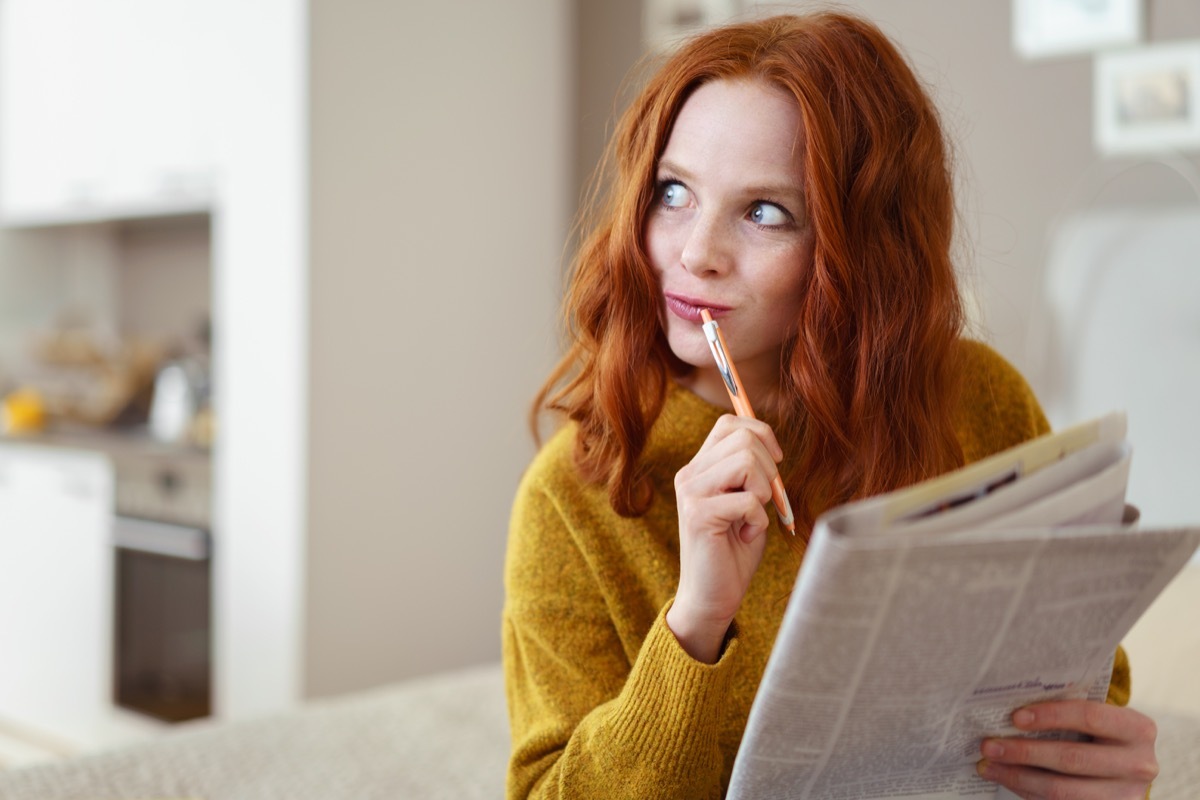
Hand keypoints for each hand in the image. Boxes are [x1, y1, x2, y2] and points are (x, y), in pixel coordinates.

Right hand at [666, 414, 782, 662]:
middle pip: (744, 437)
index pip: (730, 424)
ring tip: (752, 518)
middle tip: (764, 502)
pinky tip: (746, 537)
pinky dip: (758, 520)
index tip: (775, 462)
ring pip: (746, 460)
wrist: (712, 597)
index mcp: (699, 467)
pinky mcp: (698, 515)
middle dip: (770, 468)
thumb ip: (752, 472)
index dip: (761, 434)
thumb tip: (772, 444)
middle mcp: (690, 474)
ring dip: (763, 492)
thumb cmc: (734, 551)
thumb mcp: (747, 501)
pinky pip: (747, 499)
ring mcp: (690, 492)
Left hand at [977, 699, 1157, 798]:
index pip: (1089, 716)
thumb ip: (1066, 710)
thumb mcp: (1096, 717)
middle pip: (1072, 758)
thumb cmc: (1099, 732)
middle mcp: (1140, 764)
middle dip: (1024, 752)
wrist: (1126, 766)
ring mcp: (1127, 795)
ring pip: (1063, 790)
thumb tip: (1007, 713)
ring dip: (1018, 777)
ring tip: (988, 766)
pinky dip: (1028, 791)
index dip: (1051, 716)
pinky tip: (1007, 779)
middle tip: (988, 746)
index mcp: (1138, 729)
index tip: (1015, 718)